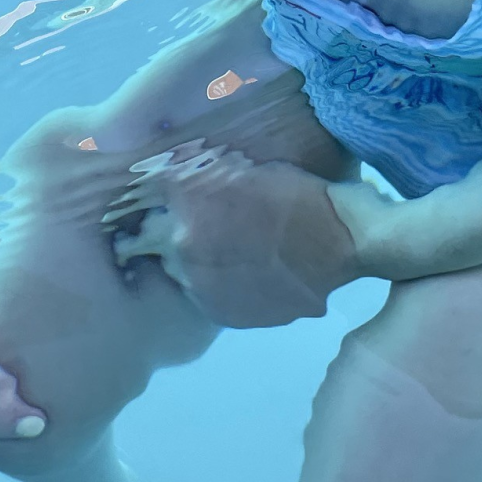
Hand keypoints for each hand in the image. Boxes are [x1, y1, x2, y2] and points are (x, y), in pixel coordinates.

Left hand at [106, 147, 357, 325]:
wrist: (343, 243)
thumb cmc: (299, 194)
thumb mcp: (245, 169)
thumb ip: (201, 175)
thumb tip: (165, 176)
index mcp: (185, 200)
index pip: (137, 198)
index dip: (139, 199)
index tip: (140, 202)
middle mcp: (181, 244)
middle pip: (141, 241)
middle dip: (147, 235)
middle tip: (156, 232)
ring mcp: (198, 283)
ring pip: (171, 270)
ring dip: (182, 261)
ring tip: (211, 252)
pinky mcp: (219, 312)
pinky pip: (199, 295)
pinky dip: (209, 284)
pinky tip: (234, 273)